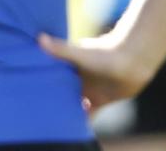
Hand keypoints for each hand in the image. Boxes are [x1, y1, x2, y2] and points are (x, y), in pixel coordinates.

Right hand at [38, 32, 157, 112]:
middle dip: (54, 100)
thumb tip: (39, 38)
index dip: (42, 86)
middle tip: (41, 110)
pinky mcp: (101, 101)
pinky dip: (83, 120)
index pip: (51, 78)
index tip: (31, 92)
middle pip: (61, 92)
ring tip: (55, 121)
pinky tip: (77, 128)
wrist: (134, 60)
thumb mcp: (80, 54)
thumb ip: (60, 49)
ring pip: (73, 104)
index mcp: (69, 67)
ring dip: (68, 111)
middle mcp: (77, 79)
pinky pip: (89, 114)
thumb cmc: (106, 53)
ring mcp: (89, 90)